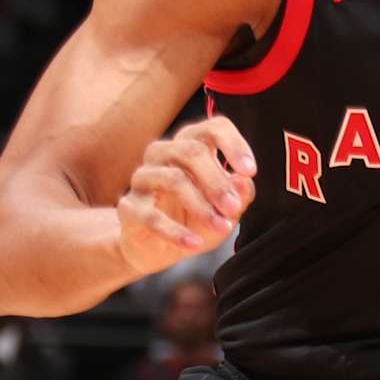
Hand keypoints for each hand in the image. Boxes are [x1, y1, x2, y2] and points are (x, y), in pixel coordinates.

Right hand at [118, 115, 255, 268]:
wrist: (158, 251)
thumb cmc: (194, 221)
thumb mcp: (225, 212)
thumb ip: (239, 196)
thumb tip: (244, 182)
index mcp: (191, 147)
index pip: (212, 128)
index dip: (233, 144)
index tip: (250, 170)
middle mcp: (164, 154)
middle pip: (191, 150)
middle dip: (217, 181)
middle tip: (232, 207)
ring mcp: (143, 178)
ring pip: (172, 179)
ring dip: (200, 206)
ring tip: (220, 227)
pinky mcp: (128, 206)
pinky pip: (150, 215)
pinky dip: (175, 231)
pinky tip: (193, 243)